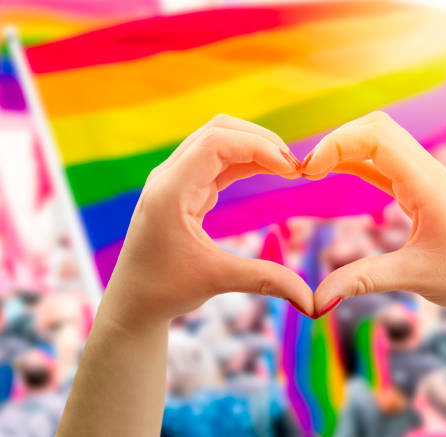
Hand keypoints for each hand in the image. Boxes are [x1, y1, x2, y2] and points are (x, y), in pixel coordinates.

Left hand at [103, 115, 313, 327]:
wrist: (133, 301)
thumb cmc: (165, 290)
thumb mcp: (217, 281)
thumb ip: (266, 280)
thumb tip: (312, 301)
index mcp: (170, 190)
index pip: (216, 143)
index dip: (258, 146)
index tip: (291, 169)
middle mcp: (170, 176)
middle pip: (218, 130)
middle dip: (260, 140)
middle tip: (294, 166)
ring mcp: (176, 180)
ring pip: (218, 141)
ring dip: (254, 148)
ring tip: (288, 168)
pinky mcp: (185, 189)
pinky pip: (218, 161)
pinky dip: (246, 161)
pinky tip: (270, 172)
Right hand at [302, 111, 445, 321]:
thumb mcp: (414, 277)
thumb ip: (363, 281)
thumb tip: (315, 302)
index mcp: (429, 184)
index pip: (379, 137)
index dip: (338, 143)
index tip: (309, 172)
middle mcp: (428, 171)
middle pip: (377, 128)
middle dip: (337, 140)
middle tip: (306, 171)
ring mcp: (425, 178)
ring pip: (380, 140)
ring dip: (345, 147)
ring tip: (312, 171)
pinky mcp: (420, 190)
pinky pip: (383, 163)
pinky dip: (356, 161)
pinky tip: (334, 170)